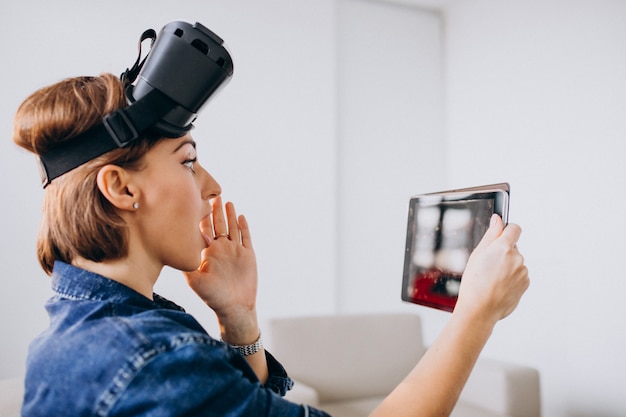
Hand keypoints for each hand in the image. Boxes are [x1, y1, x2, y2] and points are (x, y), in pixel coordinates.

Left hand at [183, 197, 259, 343]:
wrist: (234, 307)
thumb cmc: (212, 297)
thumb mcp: (195, 280)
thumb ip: (187, 263)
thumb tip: (177, 247)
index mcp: (207, 252)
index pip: (203, 229)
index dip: (200, 216)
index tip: (194, 201)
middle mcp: (220, 249)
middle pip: (217, 224)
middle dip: (214, 210)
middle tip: (211, 195)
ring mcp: (235, 250)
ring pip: (232, 227)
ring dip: (229, 214)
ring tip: (226, 200)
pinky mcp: (248, 255)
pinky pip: (246, 237)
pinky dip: (243, 226)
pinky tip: (240, 216)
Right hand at [455, 214, 529, 322]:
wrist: (480, 309)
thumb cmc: (474, 283)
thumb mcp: (477, 254)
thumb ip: (491, 234)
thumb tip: (498, 219)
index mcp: (504, 247)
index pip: (514, 229)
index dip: (507, 231)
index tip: (501, 236)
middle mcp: (517, 258)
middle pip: (512, 247)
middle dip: (502, 253)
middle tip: (487, 265)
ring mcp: (523, 271)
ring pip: (515, 262)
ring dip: (506, 267)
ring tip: (491, 279)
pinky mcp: (525, 284)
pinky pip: (518, 275)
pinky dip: (510, 278)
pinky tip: (498, 286)